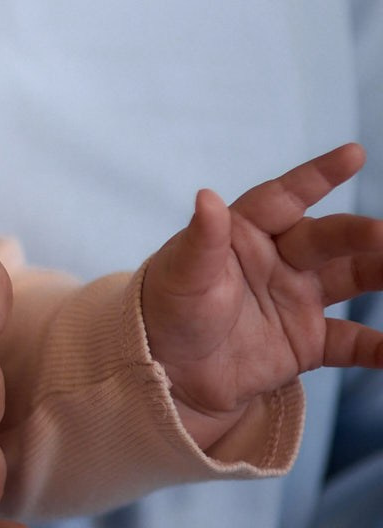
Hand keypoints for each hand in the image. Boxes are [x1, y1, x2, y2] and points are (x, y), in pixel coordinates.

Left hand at [142, 142, 382, 447]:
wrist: (166, 374)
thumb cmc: (166, 310)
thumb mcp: (182, 275)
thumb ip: (201, 239)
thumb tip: (207, 195)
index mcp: (244, 232)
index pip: (285, 197)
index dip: (318, 175)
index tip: (354, 154)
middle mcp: (279, 260)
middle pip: (328, 238)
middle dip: (362, 233)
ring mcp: (297, 299)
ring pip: (352, 280)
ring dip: (382, 274)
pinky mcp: (307, 342)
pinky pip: (352, 342)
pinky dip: (378, 347)